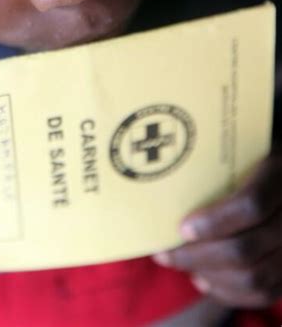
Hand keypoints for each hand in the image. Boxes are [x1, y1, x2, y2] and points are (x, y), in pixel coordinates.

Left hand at [152, 152, 281, 306]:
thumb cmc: (255, 150)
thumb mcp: (245, 144)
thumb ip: (218, 158)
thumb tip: (167, 173)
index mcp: (278, 175)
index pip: (251, 206)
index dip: (214, 222)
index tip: (182, 228)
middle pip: (246, 249)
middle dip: (198, 256)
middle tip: (165, 254)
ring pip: (255, 278)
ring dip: (212, 277)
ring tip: (183, 266)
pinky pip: (265, 292)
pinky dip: (230, 293)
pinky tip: (204, 279)